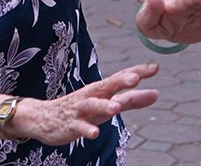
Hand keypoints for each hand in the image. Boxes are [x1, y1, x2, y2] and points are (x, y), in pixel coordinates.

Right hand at [11, 63, 158, 144]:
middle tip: (135, 78)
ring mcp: (80, 110)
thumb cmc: (81, 109)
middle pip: (107, 85)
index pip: (121, 78)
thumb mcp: (107, 103)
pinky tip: (95, 134)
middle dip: (120, 81)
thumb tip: (156, 93)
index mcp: (101, 89)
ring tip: (116, 107)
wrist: (43, 117)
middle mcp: (91, 95)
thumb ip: (131, 99)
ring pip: (92, 105)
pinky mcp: (70, 125)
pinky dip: (87, 129)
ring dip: (104, 105)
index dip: (137, 72)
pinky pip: (79, 127)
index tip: (155, 67)